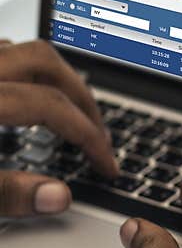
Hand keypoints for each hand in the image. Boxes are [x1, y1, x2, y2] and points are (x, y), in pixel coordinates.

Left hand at [0, 39, 116, 216]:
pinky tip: (20, 98)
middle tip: (97, 133)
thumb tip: (57, 196)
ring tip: (68, 112)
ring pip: (19, 51)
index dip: (88, 138)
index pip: (52, 107)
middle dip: (81, 97)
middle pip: (44, 62)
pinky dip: (20, 74)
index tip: (105, 166)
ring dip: (52, 79)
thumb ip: (5, 193)